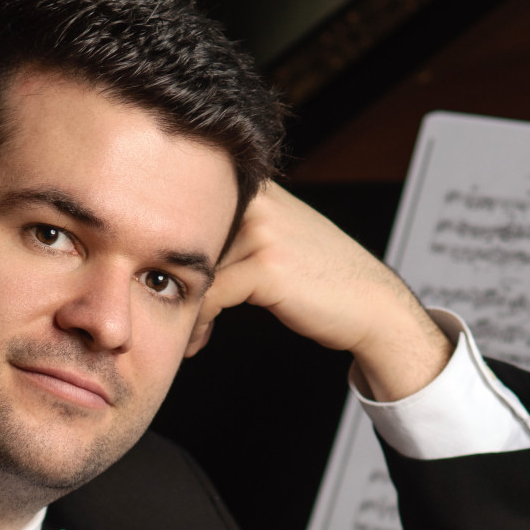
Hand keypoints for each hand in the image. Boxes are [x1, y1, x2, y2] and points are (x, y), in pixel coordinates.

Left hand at [188, 181, 451, 400]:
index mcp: (257, 189)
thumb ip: (235, 228)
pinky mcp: (265, 267)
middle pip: (183, 240)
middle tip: (163, 313)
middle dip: (170, 281)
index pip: (185, 209)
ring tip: (185, 332)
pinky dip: (198, 323)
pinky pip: (210, 296)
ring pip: (193, 270)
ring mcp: (261, 231)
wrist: (372, 304)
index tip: (156, 283)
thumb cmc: (321, 276)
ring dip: (183, 307)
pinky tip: (198, 340)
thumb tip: (171, 248)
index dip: (166, 249)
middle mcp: (257, 201)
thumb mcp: (278, 234)